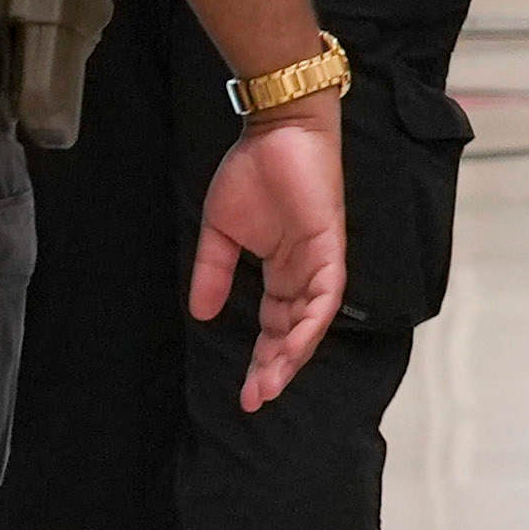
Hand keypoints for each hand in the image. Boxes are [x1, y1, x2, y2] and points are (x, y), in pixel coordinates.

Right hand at [193, 109, 349, 410]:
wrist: (274, 130)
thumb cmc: (253, 172)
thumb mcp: (221, 232)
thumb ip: (214, 272)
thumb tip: (198, 314)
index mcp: (282, 271)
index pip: (275, 328)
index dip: (262, 360)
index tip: (245, 394)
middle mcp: (304, 273)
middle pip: (295, 334)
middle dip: (276, 368)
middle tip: (256, 399)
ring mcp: (320, 261)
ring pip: (312, 322)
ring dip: (293, 354)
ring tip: (269, 383)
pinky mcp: (330, 246)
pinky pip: (326, 294)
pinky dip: (312, 321)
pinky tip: (294, 346)